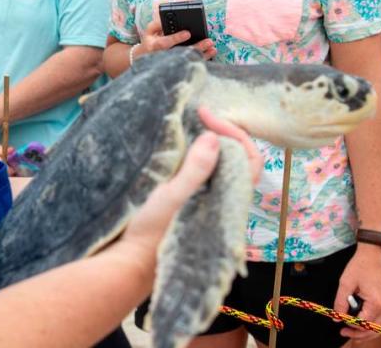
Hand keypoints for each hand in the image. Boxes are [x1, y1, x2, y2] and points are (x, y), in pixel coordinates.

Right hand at [114, 114, 258, 268]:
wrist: (130, 265)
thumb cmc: (152, 234)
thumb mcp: (172, 196)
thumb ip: (197, 169)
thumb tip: (214, 138)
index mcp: (228, 200)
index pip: (250, 158)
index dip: (233, 131)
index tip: (205, 116)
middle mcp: (223, 201)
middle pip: (237, 158)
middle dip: (221, 132)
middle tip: (197, 115)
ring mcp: (208, 204)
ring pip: (220, 165)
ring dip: (207, 143)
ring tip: (188, 125)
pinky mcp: (190, 206)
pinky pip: (203, 174)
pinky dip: (195, 155)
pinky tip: (177, 148)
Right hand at [135, 17, 216, 61]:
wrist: (147, 58)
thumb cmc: (150, 41)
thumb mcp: (149, 31)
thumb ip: (157, 24)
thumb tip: (166, 19)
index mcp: (155, 46)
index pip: (165, 43)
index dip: (176, 38)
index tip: (188, 33)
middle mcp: (164, 56)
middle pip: (181, 53)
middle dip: (196, 47)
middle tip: (208, 41)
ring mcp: (173, 62)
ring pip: (188, 59)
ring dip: (202, 54)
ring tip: (212, 47)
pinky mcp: (179, 65)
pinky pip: (192, 63)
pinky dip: (203, 58)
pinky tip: (211, 52)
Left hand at [333, 244, 380, 339]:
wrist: (375, 251)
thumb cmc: (360, 264)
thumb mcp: (345, 283)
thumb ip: (340, 302)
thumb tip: (336, 317)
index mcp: (377, 301)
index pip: (364, 323)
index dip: (351, 326)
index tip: (340, 323)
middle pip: (375, 329)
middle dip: (360, 334)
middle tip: (345, 333)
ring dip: (368, 331)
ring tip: (353, 331)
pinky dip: (375, 323)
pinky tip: (363, 321)